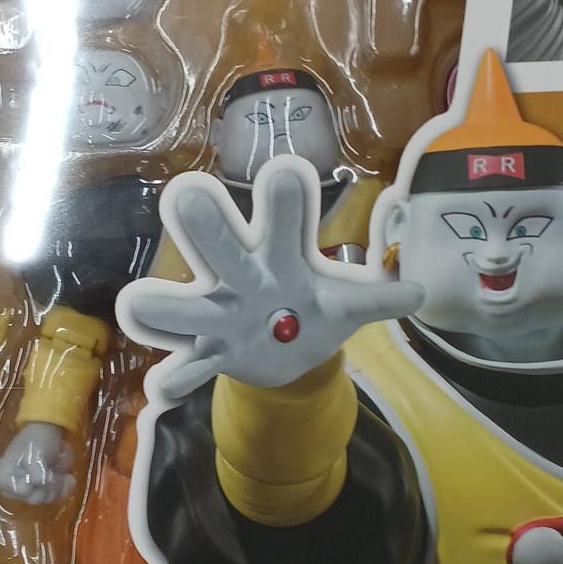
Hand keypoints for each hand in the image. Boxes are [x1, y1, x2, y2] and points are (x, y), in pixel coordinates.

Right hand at [0, 422, 75, 505]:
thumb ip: (36, 475)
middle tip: (51, 470)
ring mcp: (32, 490)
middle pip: (34, 499)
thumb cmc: (34, 440)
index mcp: (4, 480)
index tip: (36, 467)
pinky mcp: (48, 489)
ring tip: (59, 470)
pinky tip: (68, 477)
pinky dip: (66, 486)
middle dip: (47, 484)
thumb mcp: (32, 455)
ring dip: (57, 484)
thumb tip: (43, 486)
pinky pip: (58, 496)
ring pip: (47, 499)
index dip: (32, 481)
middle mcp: (16, 489)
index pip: (20, 492)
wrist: (49, 431)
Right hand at [118, 159, 423, 397]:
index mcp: (280, 255)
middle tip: (189, 196)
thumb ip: (377, 297)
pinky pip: (186, 367)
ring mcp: (218, 315)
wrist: (289, 354)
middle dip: (207, 223)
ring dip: (163, 306)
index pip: (282, 218)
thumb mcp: (347, 305)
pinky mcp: (209, 354)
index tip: (286, 175)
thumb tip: (421, 291)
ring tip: (141, 304)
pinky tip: (164, 388)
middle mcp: (241, 276)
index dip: (284, 198)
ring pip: (184, 305)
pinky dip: (176, 379)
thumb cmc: (315, 311)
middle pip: (219, 243)